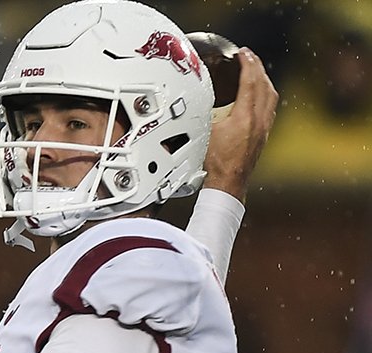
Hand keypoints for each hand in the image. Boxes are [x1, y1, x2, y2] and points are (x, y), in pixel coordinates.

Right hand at [203, 47, 278, 202]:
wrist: (228, 183)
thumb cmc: (215, 163)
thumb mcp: (204, 132)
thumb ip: (206, 113)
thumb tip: (198, 100)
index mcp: (244, 117)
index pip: (250, 82)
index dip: (247, 64)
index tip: (243, 53)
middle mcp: (259, 121)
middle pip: (265, 86)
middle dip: (257, 68)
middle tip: (249, 57)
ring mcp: (263, 129)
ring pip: (271, 97)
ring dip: (263, 80)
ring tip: (255, 72)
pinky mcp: (263, 136)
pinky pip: (270, 108)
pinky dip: (265, 95)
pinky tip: (258, 96)